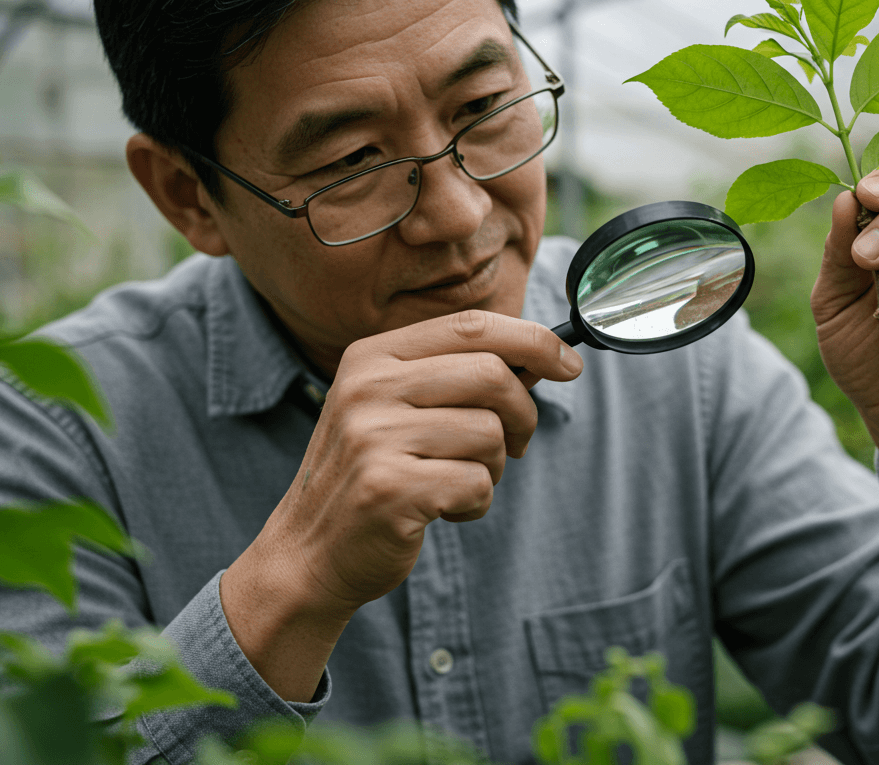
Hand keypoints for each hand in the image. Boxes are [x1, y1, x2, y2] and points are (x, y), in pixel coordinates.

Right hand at [221, 310, 582, 699]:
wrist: (309, 553)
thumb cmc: (371, 476)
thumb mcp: (399, 410)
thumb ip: (458, 377)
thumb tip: (543, 357)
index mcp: (372, 357)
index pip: (471, 326)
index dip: (533, 340)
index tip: (569, 364)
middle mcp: (367, 388)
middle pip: (491, 375)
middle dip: (523, 414)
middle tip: (515, 446)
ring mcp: (373, 438)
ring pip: (490, 433)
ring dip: (493, 467)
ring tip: (457, 482)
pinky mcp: (389, 488)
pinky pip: (476, 483)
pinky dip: (476, 503)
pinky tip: (444, 511)